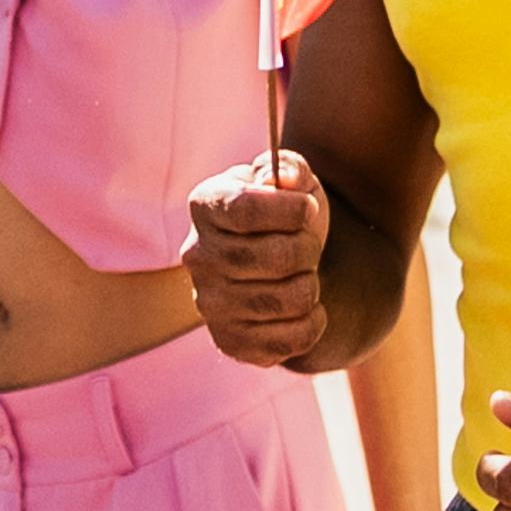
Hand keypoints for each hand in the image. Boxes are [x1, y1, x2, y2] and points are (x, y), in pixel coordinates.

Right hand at [182, 151, 329, 370]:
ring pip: (290, 299)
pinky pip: (291, 339)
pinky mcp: (230, 341)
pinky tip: (302, 310)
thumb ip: (291, 168)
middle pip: (276, 257)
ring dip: (311, 286)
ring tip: (301, 277)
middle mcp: (198, 256)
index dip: (289, 210)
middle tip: (307, 246)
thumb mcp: (293, 180)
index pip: (246, 210)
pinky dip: (312, 323)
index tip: (307, 208)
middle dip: (308, 249)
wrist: (285, 267)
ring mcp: (210, 303)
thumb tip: (286, 179)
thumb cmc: (287, 216)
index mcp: (206, 205)